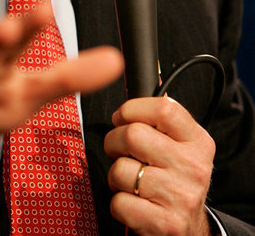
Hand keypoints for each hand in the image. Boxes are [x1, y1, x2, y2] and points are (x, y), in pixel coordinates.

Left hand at [105, 97, 215, 235]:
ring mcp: (180, 196)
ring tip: (130, 180)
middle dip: (114, 141)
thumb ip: (161, 119)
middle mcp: (193, 167)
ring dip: (115, 176)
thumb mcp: (181, 146)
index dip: (132, 108)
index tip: (122, 118)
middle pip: (133, 135)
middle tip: (119, 150)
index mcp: (198, 142)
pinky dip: (118, 203)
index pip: (164, 108)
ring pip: (120, 170)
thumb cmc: (176, 179)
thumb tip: (142, 89)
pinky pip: (119, 202)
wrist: (191, 229)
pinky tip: (133, 202)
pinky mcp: (166, 223)